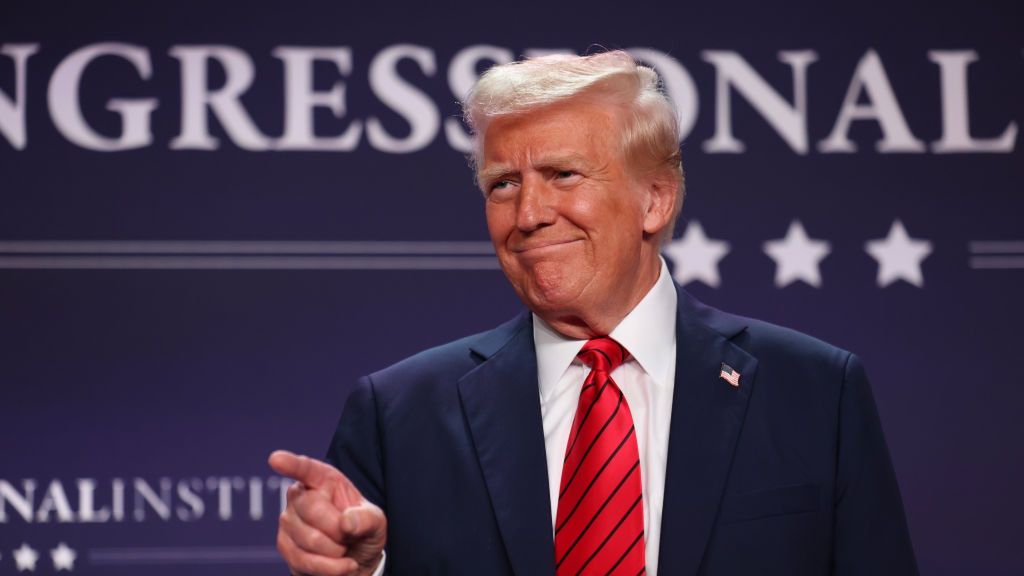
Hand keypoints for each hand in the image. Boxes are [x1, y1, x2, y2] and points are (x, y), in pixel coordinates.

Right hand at [269, 450, 386, 575]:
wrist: (354, 560)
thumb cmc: (362, 532)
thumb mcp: (376, 522)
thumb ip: (366, 519)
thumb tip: (346, 523)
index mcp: (324, 480)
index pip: (306, 469)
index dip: (291, 464)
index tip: (275, 459)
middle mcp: (300, 495)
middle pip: (312, 508)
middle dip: (338, 529)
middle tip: (349, 536)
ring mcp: (288, 520)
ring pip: (310, 539)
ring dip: (336, 551)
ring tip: (344, 549)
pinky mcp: (284, 546)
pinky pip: (304, 561)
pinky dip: (329, 568)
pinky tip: (342, 566)